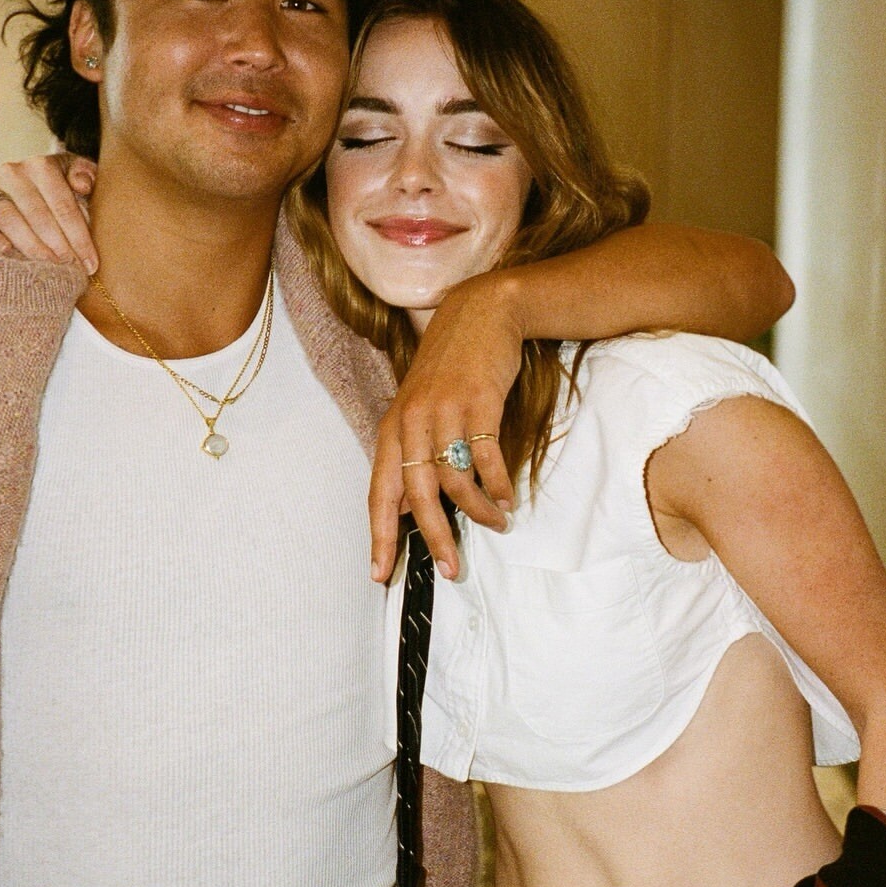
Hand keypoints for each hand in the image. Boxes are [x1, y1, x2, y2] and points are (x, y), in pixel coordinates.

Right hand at [0, 153, 97, 271]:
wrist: (21, 185)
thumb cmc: (57, 187)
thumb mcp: (75, 176)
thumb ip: (85, 175)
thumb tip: (82, 185)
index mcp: (40, 165)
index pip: (63, 205)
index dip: (79, 236)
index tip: (90, 263)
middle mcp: (12, 171)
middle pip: (37, 213)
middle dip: (57, 244)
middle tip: (70, 268)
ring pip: (9, 218)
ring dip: (29, 245)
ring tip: (47, 265)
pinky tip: (6, 252)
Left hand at [369, 274, 521, 582]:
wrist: (480, 314)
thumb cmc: (450, 369)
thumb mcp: (420, 411)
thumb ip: (412, 457)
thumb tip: (409, 509)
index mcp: (392, 430)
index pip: (379, 493)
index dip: (379, 536)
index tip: (381, 573)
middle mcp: (411, 422)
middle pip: (416, 495)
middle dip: (434, 538)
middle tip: (453, 568)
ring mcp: (444, 411)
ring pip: (455, 480)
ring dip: (478, 511)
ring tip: (496, 522)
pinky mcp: (478, 401)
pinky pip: (486, 457)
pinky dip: (497, 484)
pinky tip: (506, 496)